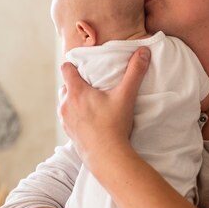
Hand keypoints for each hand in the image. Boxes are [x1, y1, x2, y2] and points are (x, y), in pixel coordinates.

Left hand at [58, 47, 150, 167]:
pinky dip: (75, 115)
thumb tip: (144, 51)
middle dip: (76, 84)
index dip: (74, 64)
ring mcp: (65, 119)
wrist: (106, 156)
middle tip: (92, 86)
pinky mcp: (68, 132)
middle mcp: (66, 103)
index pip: (66, 68)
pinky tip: (89, 119)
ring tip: (91, 103)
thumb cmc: (114, 125)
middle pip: (65, 85)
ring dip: (74, 100)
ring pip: (65, 102)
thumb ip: (135, 72)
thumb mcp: (126, 96)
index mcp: (76, 91)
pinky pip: (67, 117)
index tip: (84, 66)